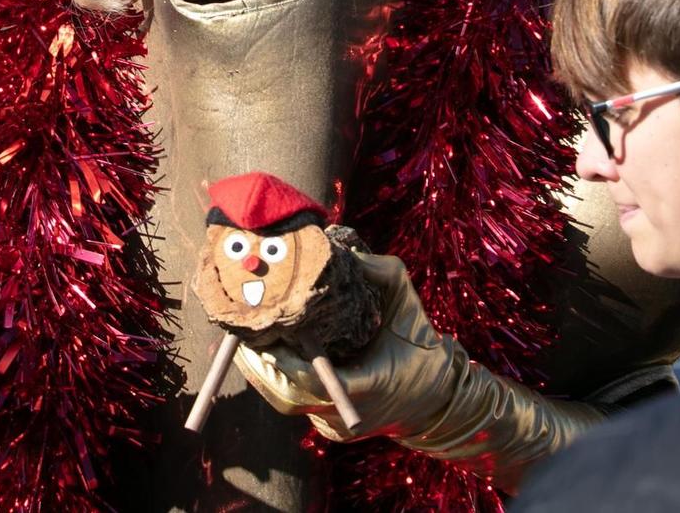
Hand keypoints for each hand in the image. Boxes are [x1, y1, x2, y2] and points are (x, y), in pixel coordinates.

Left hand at [234, 251, 439, 441]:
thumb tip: (341, 250)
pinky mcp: (331, 430)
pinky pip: (296, 405)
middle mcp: (351, 412)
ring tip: (247, 340)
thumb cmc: (419, 344)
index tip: (267, 336)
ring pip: (288, 403)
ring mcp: (339, 426)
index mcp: (372, 384)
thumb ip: (380, 273)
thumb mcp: (407, 303)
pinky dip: (278, 381)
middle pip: (291, 396)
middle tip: (245, 333)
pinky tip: (265, 356)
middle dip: (262, 365)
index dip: (287, 361)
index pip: (319, 381)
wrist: (434, 398)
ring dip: (263, 373)